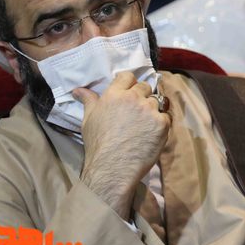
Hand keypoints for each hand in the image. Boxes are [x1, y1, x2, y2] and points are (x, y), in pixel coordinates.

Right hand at [73, 72, 170, 218]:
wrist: (113, 167)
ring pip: (157, 101)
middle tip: (136, 112)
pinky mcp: (162, 123)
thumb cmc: (98, 144)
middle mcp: (133, 98)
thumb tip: (78, 90)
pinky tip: (151, 134)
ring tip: (143, 126)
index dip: (129, 82)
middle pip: (145, 87)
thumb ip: (88, 101)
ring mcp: (149, 110)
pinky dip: (160, 124)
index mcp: (114, 95)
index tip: (129, 91)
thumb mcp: (88, 119)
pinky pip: (165, 117)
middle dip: (142, 96)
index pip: (128, 76)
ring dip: (152, 110)